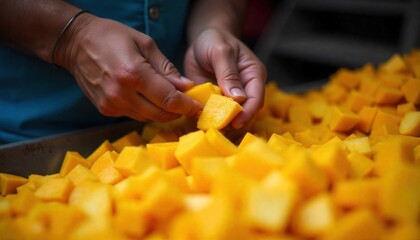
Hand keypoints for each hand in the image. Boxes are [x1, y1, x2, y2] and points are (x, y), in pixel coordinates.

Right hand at [56, 14, 200, 121]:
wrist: (76, 44)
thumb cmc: (112, 37)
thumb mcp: (145, 44)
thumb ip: (167, 69)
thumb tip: (186, 87)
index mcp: (134, 74)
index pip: (168, 99)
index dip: (187, 106)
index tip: (198, 108)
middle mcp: (121, 94)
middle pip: (160, 114)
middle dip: (177, 112)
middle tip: (188, 106)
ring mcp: (112, 104)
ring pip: (147, 118)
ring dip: (162, 112)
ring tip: (171, 102)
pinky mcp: (106, 110)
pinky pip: (134, 115)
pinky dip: (146, 110)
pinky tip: (149, 99)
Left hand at [184, 28, 266, 128]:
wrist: (202, 40)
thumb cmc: (215, 39)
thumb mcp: (221, 51)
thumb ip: (228, 73)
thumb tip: (238, 98)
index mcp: (253, 75)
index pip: (256, 99)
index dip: (248, 113)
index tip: (235, 122)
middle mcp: (245, 89)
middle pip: (245, 112)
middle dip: (233, 121)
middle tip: (217, 126)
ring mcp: (230, 97)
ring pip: (230, 116)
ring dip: (219, 122)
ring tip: (207, 126)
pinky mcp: (216, 101)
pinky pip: (214, 114)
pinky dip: (207, 119)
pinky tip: (198, 122)